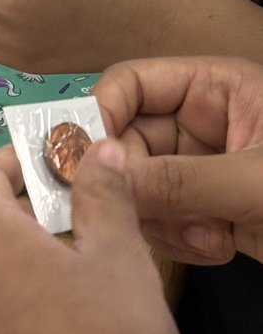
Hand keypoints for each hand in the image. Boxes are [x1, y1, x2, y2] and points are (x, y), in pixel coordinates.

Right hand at [95, 55, 262, 264]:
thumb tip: (100, 177)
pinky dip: (181, 241)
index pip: (130, 85)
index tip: (88, 165)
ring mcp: (202, 169)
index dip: (101, 117)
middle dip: (138, 185)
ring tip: (210, 238)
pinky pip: (162, 222)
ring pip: (138, 189)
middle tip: (150, 217)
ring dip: (162, 220)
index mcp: (215, 88)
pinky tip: (220, 248)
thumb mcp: (259, 182)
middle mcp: (200, 123)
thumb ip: (179, 179)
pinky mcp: (208, 211)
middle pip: (125, 143)